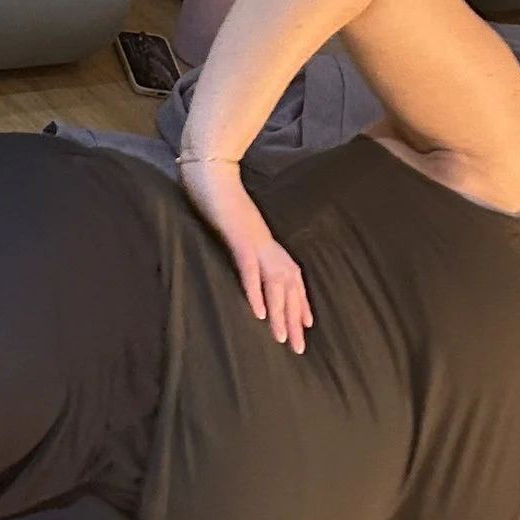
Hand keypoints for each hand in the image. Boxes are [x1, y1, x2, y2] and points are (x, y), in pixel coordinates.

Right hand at [178, 155, 312, 350]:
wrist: (213, 172)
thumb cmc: (221, 197)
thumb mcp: (237, 225)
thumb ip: (244, 242)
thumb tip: (246, 256)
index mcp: (268, 243)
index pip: (292, 278)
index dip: (300, 302)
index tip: (306, 325)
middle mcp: (268, 246)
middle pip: (288, 287)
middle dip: (294, 319)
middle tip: (298, 348)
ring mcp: (255, 243)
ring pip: (274, 284)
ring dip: (279, 313)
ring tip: (281, 339)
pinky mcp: (240, 240)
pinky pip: (250, 270)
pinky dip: (255, 292)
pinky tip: (258, 313)